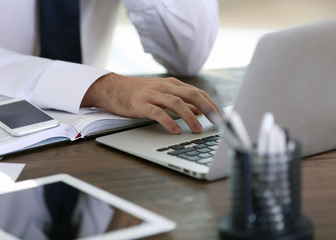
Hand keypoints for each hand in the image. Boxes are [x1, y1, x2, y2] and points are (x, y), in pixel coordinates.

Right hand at [81, 73, 217, 133]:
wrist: (113, 88)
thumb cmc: (140, 92)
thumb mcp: (163, 93)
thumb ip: (182, 101)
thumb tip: (201, 110)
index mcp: (172, 84)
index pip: (198, 92)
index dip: (211, 104)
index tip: (221, 117)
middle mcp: (165, 87)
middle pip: (192, 95)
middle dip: (207, 108)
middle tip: (217, 122)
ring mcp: (153, 94)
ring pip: (176, 103)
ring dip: (190, 116)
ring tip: (197, 129)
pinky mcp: (141, 104)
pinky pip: (157, 112)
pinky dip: (168, 121)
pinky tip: (175, 131)